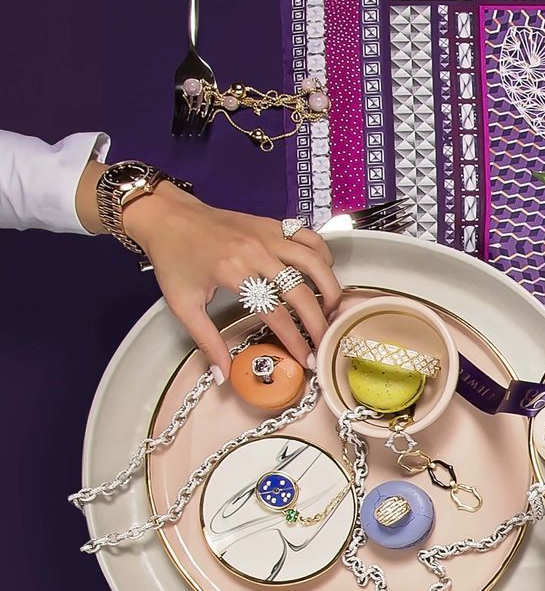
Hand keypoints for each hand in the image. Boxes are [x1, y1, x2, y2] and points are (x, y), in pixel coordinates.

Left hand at [119, 182, 341, 375]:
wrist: (167, 216)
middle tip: (325, 343)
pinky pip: (309, 238)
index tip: (306, 360)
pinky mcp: (272, 224)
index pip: (276, 314)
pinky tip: (322, 273)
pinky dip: (323, 255)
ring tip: (332, 310)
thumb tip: (223, 374)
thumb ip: (206, 341)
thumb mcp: (183, 305)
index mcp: (234, 272)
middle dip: (319, 323)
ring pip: (315, 262)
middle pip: (302, 292)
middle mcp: (257, 252)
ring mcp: (268, 235)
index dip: (295, 341)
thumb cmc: (173, 259)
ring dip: (330, 288)